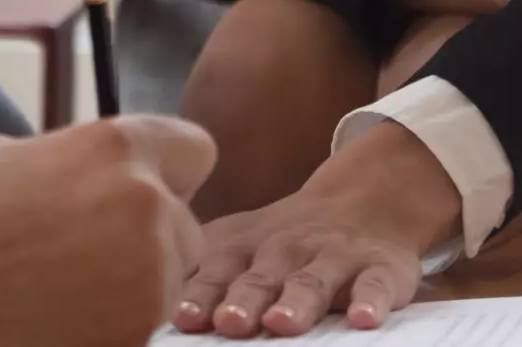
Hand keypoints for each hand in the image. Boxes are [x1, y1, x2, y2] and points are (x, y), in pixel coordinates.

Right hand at [0, 115, 214, 346]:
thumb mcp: (4, 154)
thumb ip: (68, 159)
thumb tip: (89, 175)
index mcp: (116, 147)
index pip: (195, 150)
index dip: (169, 174)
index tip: (145, 195)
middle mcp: (147, 205)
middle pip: (187, 228)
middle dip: (151, 242)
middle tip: (87, 256)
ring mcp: (149, 276)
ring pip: (171, 283)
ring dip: (136, 288)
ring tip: (65, 290)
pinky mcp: (138, 333)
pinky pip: (146, 325)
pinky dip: (117, 324)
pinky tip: (62, 317)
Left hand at [173, 121, 459, 336]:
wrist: (364, 198)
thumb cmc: (284, 238)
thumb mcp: (237, 244)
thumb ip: (199, 274)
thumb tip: (141, 304)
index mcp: (242, 249)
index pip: (214, 274)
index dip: (197, 296)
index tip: (182, 319)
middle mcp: (284, 251)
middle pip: (259, 279)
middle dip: (241, 301)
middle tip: (228, 323)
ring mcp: (332, 258)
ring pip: (312, 282)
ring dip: (296, 302)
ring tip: (283, 323)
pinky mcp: (380, 268)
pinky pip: (376, 285)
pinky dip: (371, 302)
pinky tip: (362, 319)